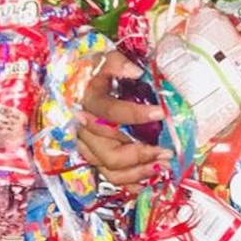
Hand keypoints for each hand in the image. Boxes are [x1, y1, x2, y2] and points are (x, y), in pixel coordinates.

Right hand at [76, 48, 172, 188]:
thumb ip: (118, 63)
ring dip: (138, 171)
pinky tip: (147, 181)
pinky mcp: (93, 155)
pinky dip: (129, 181)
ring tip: (162, 165)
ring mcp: (87, 145)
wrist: (74, 83)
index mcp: (87, 101)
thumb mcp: (104, 59)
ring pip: (110, 169)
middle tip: (166, 151)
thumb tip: (136, 73)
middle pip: (110, 152)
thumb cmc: (93, 71)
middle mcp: (84, 129)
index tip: (162, 113)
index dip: (137, 114)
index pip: (111, 112)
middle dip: (141, 154)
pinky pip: (109, 175)